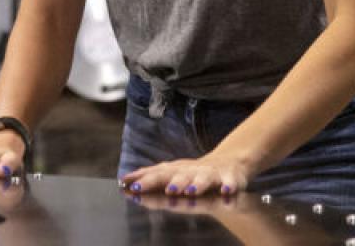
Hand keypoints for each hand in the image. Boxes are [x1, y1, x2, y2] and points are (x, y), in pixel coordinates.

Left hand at [121, 152, 251, 197]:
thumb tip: (124, 182)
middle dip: (164, 182)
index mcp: (177, 171)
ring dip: (196, 184)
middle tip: (156, 188)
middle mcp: (192, 171)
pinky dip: (229, 186)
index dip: (142, 179)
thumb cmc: (195, 173)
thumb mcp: (174, 175)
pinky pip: (230, 182)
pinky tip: (226, 191)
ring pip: (203, 178)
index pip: (157, 174)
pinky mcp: (230, 177)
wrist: (229, 163)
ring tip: (188, 191)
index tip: (126, 184)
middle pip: (177, 175)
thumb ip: (151, 179)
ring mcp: (211, 173)